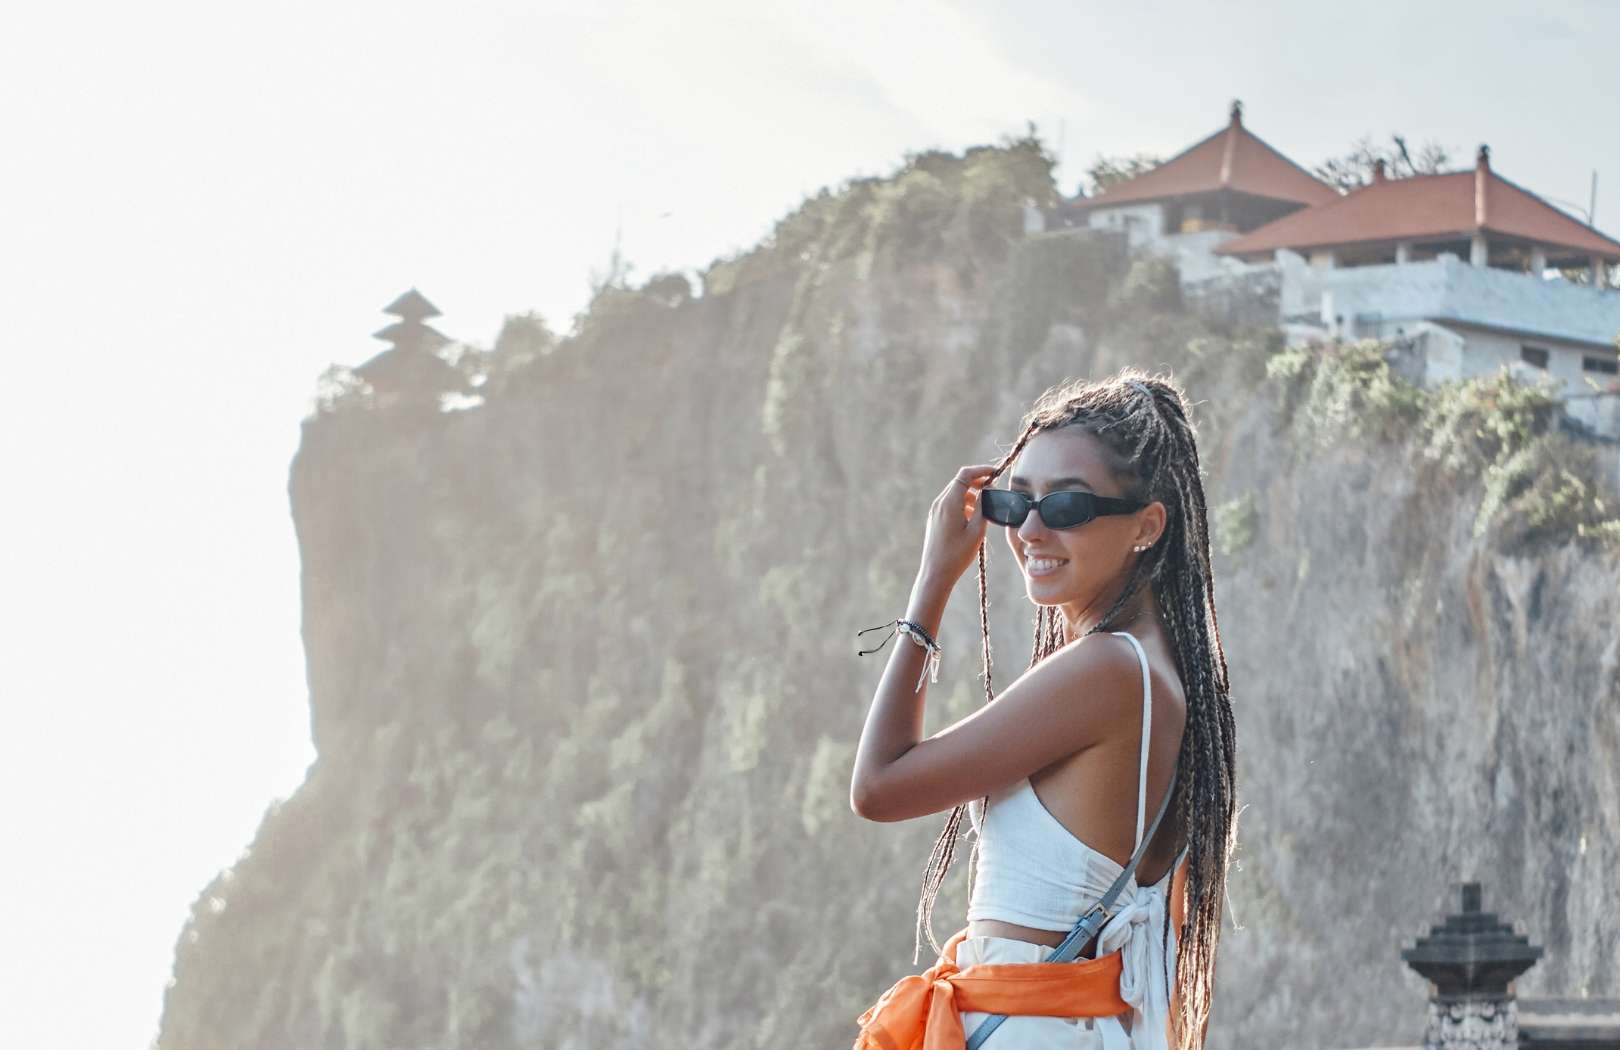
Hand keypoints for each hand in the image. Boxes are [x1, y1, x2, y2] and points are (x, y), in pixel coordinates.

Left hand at [919, 464, 997, 585]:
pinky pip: (950, 503)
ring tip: (985, 508)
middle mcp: (939, 503)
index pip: (965, 474)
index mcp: (949, 503)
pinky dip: (963, 503)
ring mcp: (935, 510)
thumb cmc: (957, 554)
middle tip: (994, 489)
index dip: (981, 470)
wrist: (936, 573)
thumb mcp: (977, 530)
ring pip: (955, 493)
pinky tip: (972, 517)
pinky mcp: (935, 518)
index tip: (995, 473)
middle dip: (978, 482)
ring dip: (971, 494)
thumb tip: (987, 489)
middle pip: (960, 482)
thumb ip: (983, 506)